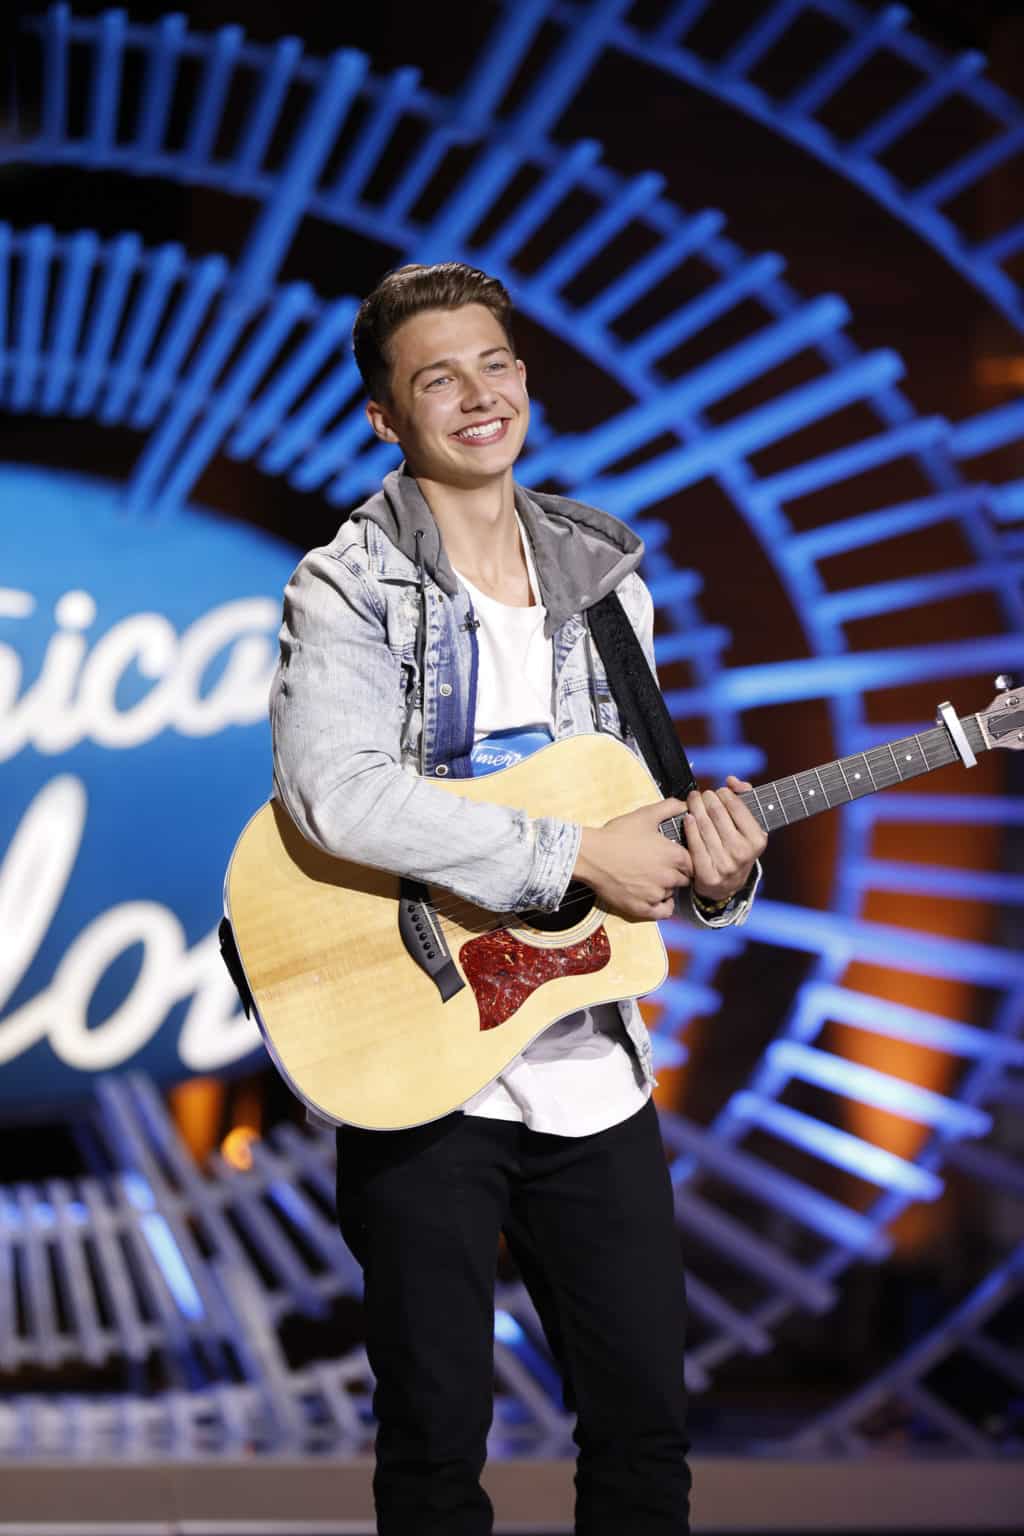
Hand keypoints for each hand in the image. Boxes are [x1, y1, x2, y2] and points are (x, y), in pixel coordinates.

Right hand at [574, 798, 692, 919]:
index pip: (693, 862)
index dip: (685, 860)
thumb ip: (668, 807)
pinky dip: (663, 906)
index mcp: (674, 855)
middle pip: (684, 879)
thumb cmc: (617, 835)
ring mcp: (656, 894)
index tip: (675, 858)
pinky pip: (663, 912)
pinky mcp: (642, 908)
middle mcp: (669, 877)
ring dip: (666, 887)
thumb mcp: (644, 815)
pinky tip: (657, 898)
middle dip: (676, 873)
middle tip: (662, 867)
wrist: (592, 855)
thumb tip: (685, 803)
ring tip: (652, 878)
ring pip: (671, 893)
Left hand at [682, 776, 766, 903]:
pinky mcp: (707, 874)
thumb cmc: (738, 847)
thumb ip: (744, 798)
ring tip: (693, 799)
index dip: (725, 794)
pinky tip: (688, 817)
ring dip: (696, 807)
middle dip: (708, 798)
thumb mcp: (749, 826)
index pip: (737, 807)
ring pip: (704, 827)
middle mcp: (742, 853)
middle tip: (703, 794)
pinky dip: (690, 827)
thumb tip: (732, 781)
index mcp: (757, 840)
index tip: (719, 790)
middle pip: (718, 814)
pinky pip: (695, 844)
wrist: (728, 884)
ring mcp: (725, 865)